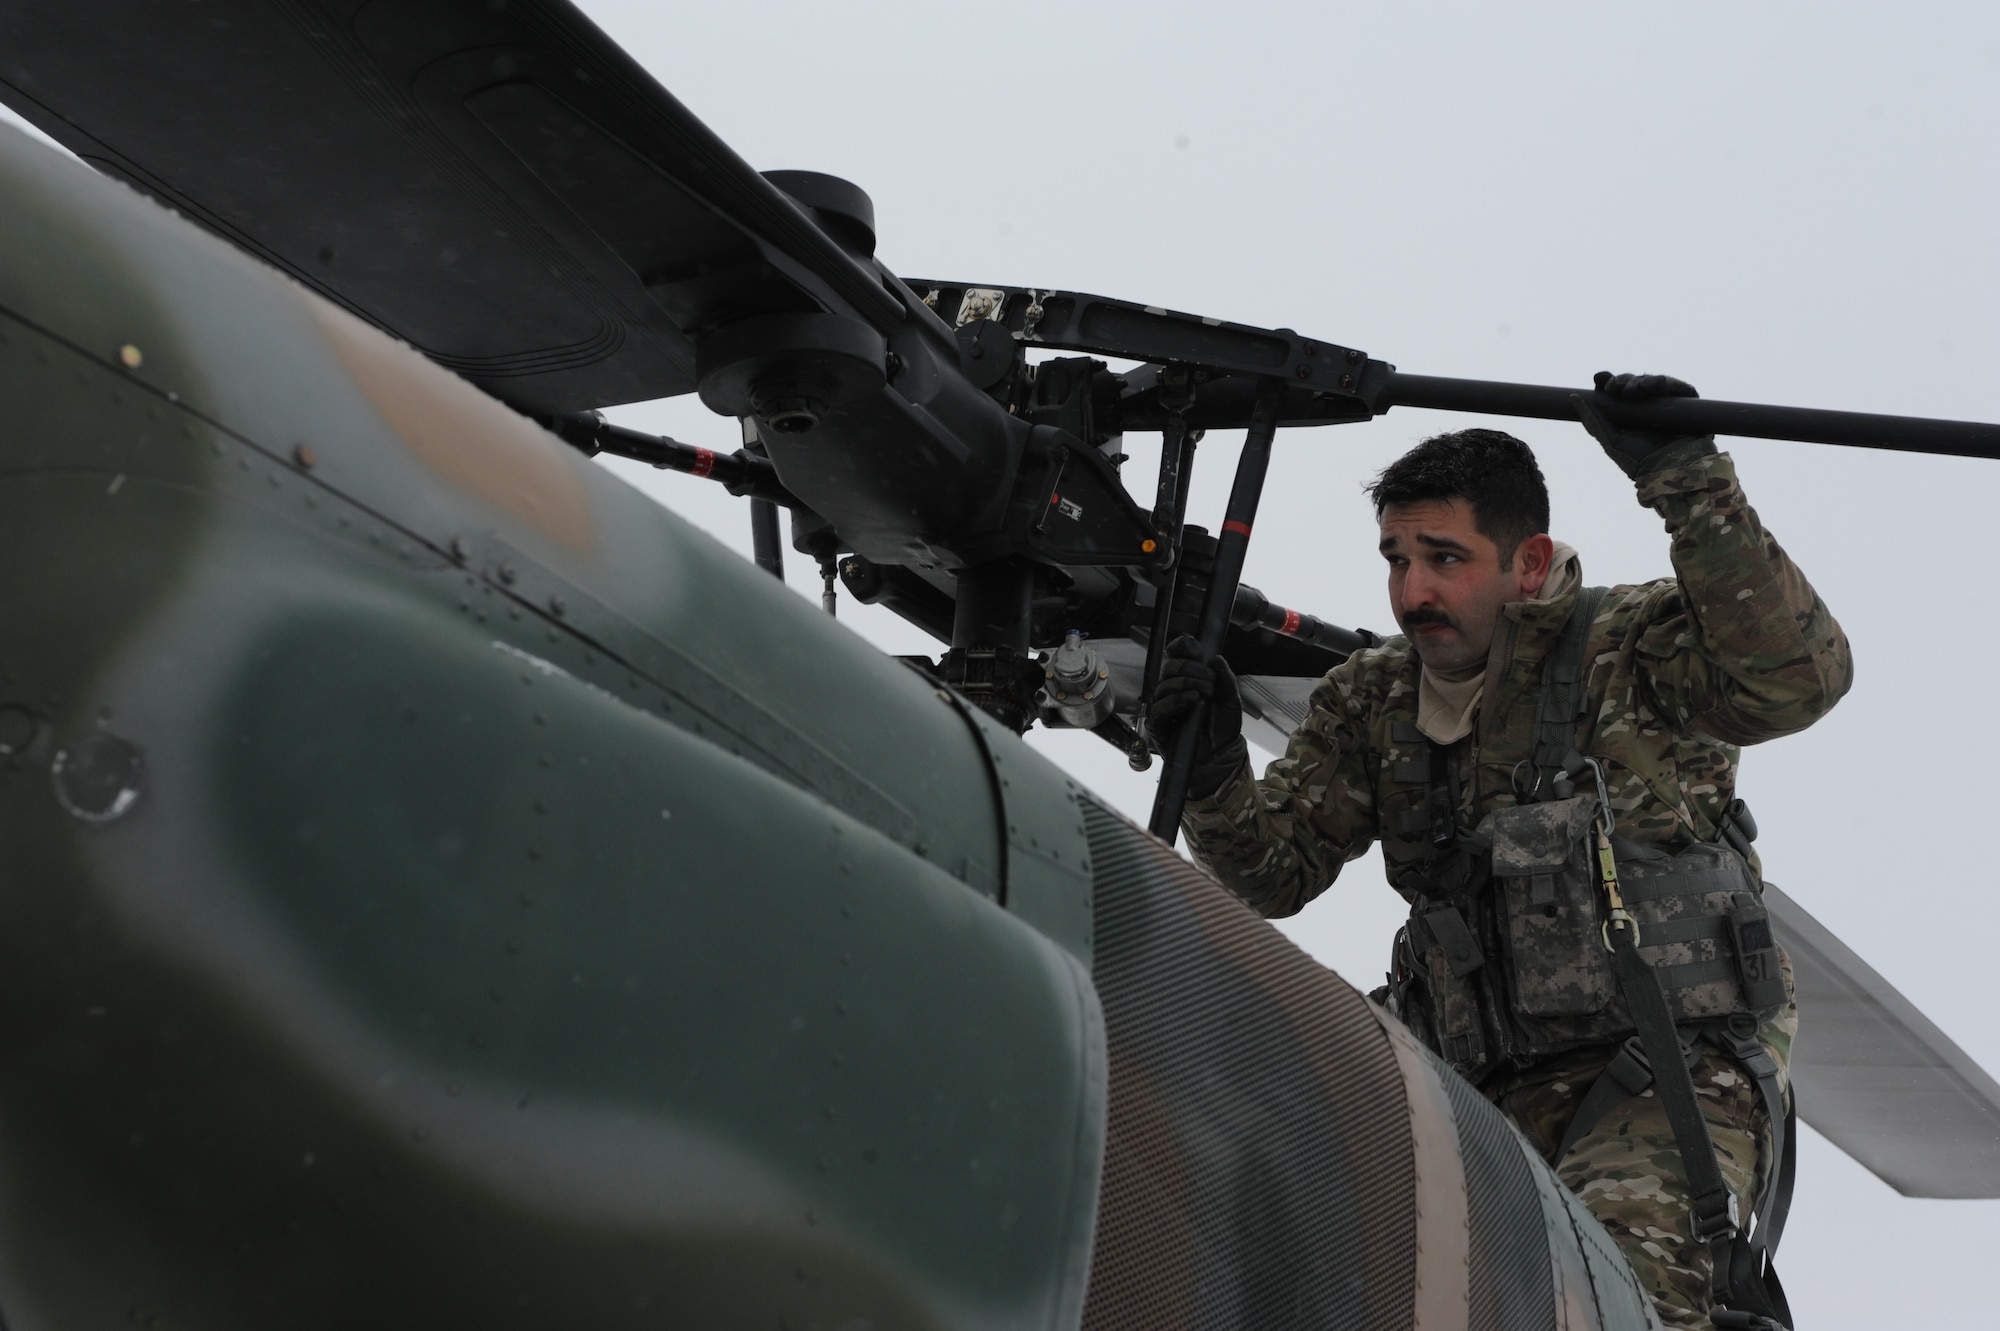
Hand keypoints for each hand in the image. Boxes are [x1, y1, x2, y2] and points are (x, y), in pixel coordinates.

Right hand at [1151, 636, 1247, 796]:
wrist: (1220, 755)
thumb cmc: (1223, 728)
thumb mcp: (1231, 701)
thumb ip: (1226, 679)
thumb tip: (1216, 658)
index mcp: (1190, 679)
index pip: (1178, 655)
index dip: (1182, 647)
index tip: (1194, 648)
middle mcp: (1174, 689)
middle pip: (1171, 667)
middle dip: (1191, 669)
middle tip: (1209, 680)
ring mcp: (1165, 705)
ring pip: (1165, 685)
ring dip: (1186, 684)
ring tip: (1204, 693)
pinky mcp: (1159, 724)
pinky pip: (1159, 707)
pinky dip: (1176, 700)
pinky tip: (1191, 700)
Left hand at [1572, 371, 1718, 478]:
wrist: (1669, 471)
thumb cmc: (1639, 461)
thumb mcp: (1611, 440)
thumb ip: (1593, 420)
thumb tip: (1574, 396)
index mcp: (1630, 415)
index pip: (1618, 391)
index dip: (1609, 381)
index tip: (1599, 378)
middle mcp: (1649, 408)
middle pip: (1634, 383)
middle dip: (1624, 380)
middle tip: (1616, 388)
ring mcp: (1669, 405)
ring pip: (1654, 382)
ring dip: (1642, 381)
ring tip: (1635, 390)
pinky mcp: (1689, 404)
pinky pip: (1678, 387)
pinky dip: (1667, 383)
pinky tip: (1655, 386)